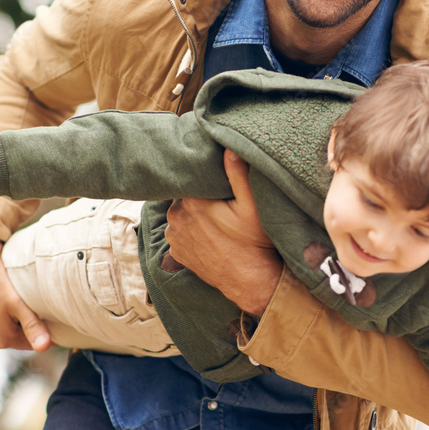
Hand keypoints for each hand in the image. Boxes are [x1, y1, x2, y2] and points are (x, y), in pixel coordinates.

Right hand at [0, 236, 51, 351]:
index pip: (29, 343)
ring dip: (2, 325)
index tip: (50, 324)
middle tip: (25, 309)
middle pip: (12, 338)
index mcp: (3, 339)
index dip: (40, 333)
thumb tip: (44, 347)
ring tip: (6, 306)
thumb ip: (32, 327)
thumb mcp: (18, 303)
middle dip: (20, 328)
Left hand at [164, 149, 282, 315]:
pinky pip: (179, 231)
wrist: (250, 282)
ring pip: (180, 212)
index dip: (202, 176)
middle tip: (219, 199)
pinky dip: (190, 230)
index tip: (214, 178)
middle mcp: (176, 217)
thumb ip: (238, 174)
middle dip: (199, 194)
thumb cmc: (254, 243)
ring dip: (192, 212)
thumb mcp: (252, 205)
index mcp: (192, 201)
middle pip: (184, 194)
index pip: (190, 177)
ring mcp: (174, 237)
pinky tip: (208, 233)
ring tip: (215, 217)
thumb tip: (227, 148)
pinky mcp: (175, 252)